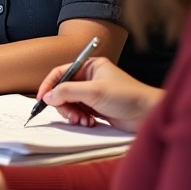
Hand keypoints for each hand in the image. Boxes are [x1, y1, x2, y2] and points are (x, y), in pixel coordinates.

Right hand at [37, 56, 162, 132]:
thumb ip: (67, 91)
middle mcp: (89, 78)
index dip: (49, 85)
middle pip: (63, 90)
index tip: (42, 99)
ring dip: (73, 114)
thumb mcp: (94, 91)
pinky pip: (79, 112)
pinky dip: (80, 118)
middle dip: (64, 104)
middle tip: (71, 115)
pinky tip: (90, 123)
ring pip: (69, 103)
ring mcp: (93, 93)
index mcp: (89, 66)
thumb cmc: (127, 97)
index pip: (60, 72)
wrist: (149, 114)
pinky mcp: (97, 107)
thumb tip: (47, 96)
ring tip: (83, 121)